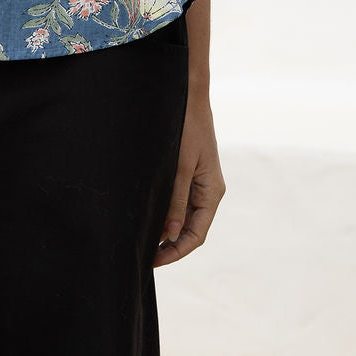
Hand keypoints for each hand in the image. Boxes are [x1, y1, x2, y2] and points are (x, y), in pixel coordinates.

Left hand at [153, 91, 225, 266]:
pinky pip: (180, 199)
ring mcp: (200, 181)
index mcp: (212, 193)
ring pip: (184, 215)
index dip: (176, 251)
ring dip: (166, 228)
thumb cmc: (186, 127)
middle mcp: (208, 190)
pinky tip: (148, 214)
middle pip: (190, 228)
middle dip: (170, 244)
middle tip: (143, 255)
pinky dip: (166, 210)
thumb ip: (176, 201)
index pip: (196, 235)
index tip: (154, 261)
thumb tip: (170, 235)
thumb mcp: (180, 167)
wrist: (189, 95)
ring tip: (143, 238)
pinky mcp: (190, 170)